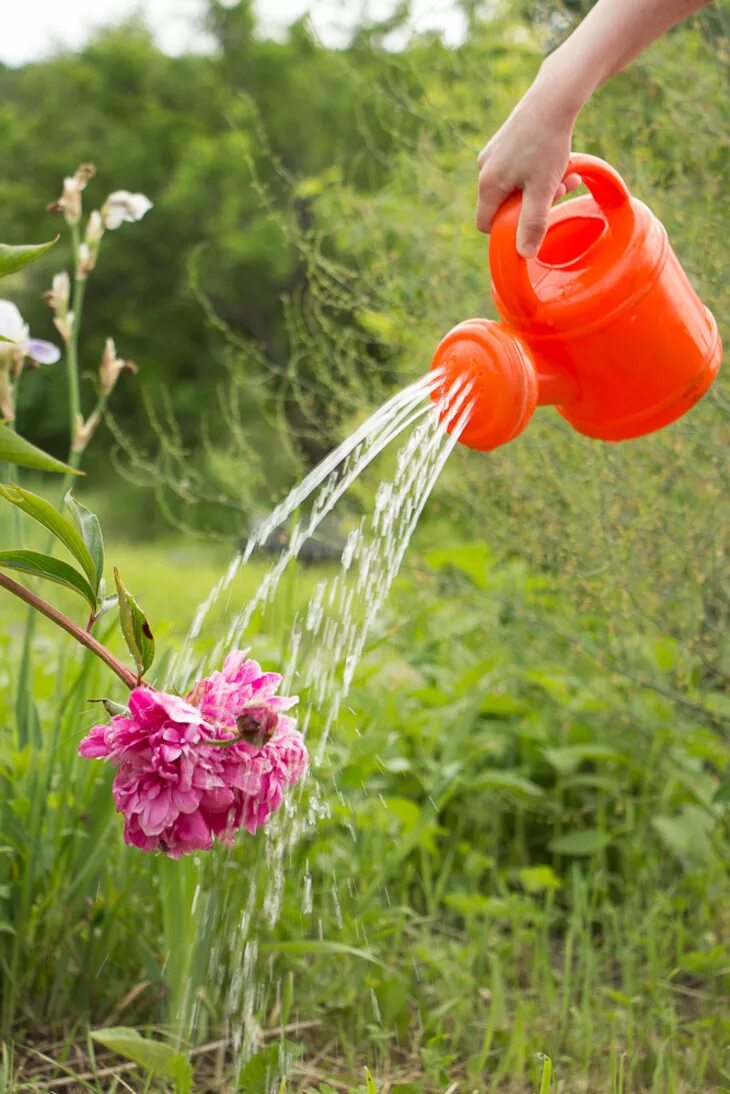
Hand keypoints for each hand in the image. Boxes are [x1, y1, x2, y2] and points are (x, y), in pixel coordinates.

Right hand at [476, 81, 581, 257]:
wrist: (553, 97)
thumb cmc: (547, 144)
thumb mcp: (542, 190)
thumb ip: (532, 224)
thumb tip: (523, 255)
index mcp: (487, 185)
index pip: (486, 225)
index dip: (507, 231)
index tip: (533, 222)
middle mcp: (484, 170)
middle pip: (504, 205)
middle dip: (532, 206)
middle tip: (559, 192)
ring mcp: (493, 154)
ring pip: (514, 186)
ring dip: (540, 188)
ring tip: (565, 174)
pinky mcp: (504, 141)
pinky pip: (517, 168)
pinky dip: (537, 170)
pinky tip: (556, 159)